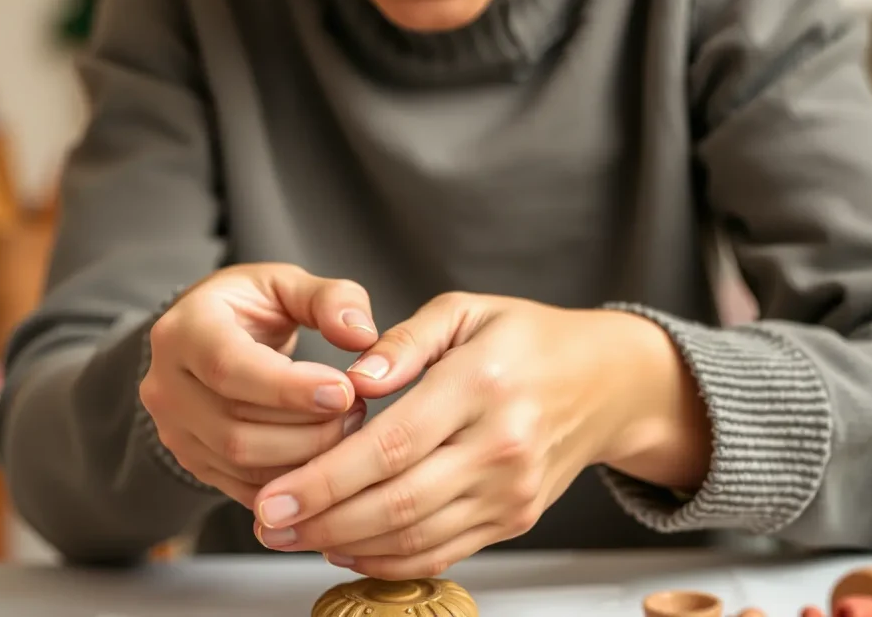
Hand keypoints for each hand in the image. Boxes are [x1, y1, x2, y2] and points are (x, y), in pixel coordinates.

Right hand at [139, 264, 378, 508]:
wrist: (210, 336)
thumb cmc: (252, 306)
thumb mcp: (288, 284)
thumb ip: (332, 299)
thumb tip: (361, 334)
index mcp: (183, 329)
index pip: (228, 367)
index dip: (288, 387)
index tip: (345, 392)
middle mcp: (165, 384)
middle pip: (235, 427)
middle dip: (307, 428)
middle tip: (358, 411)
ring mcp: (173, 429)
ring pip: (241, 463)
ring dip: (305, 456)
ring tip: (347, 428)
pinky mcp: (191, 461)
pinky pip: (245, 486)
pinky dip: (293, 481)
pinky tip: (327, 458)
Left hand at [251, 293, 710, 578]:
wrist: (604, 383)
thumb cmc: (527, 338)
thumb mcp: (466, 310)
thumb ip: (405, 340)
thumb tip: (355, 377)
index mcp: (482, 384)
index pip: (390, 446)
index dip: (324, 479)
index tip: (273, 496)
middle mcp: (500, 446)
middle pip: (397, 502)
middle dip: (321, 521)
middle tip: (267, 525)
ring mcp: (512, 491)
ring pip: (416, 537)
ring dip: (345, 545)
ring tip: (293, 537)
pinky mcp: (515, 518)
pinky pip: (444, 552)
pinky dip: (390, 560)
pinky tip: (346, 548)